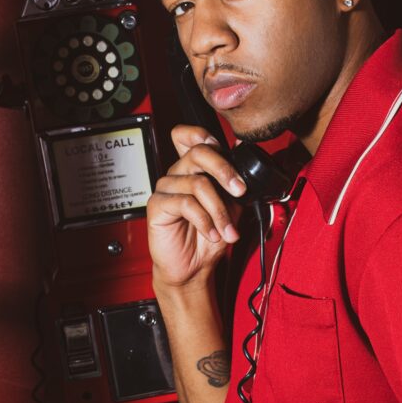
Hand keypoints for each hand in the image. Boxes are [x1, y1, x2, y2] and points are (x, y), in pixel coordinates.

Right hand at [147, 125, 246, 288]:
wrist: (193, 268)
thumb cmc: (208, 238)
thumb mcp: (231, 207)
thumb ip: (234, 182)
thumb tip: (244, 152)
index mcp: (192, 168)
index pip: (187, 135)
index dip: (202, 134)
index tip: (226, 149)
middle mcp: (178, 173)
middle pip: (198, 152)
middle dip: (224, 170)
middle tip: (240, 191)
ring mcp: (166, 188)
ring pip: (198, 184)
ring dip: (219, 211)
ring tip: (227, 231)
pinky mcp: (157, 205)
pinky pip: (185, 203)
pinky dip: (205, 221)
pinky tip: (211, 234)